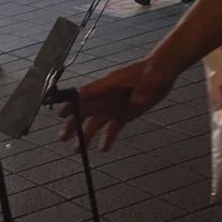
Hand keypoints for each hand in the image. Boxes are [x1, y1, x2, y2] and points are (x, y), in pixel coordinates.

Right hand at [59, 60, 176, 151]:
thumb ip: (143, 88)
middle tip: (62, 138)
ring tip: (77, 150)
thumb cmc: (154, 71)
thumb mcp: (151, 77)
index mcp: (109, 84)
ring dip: (85, 135)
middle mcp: (107, 96)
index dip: (73, 103)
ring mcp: (114, 106)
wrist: (162, 72)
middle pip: (86, 110)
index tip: (60, 113)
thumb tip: (138, 99)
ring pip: (95, 122)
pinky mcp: (123, 115)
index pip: (86, 94)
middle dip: (73, 124)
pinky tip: (103, 149)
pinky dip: (107, 138)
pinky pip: (112, 128)